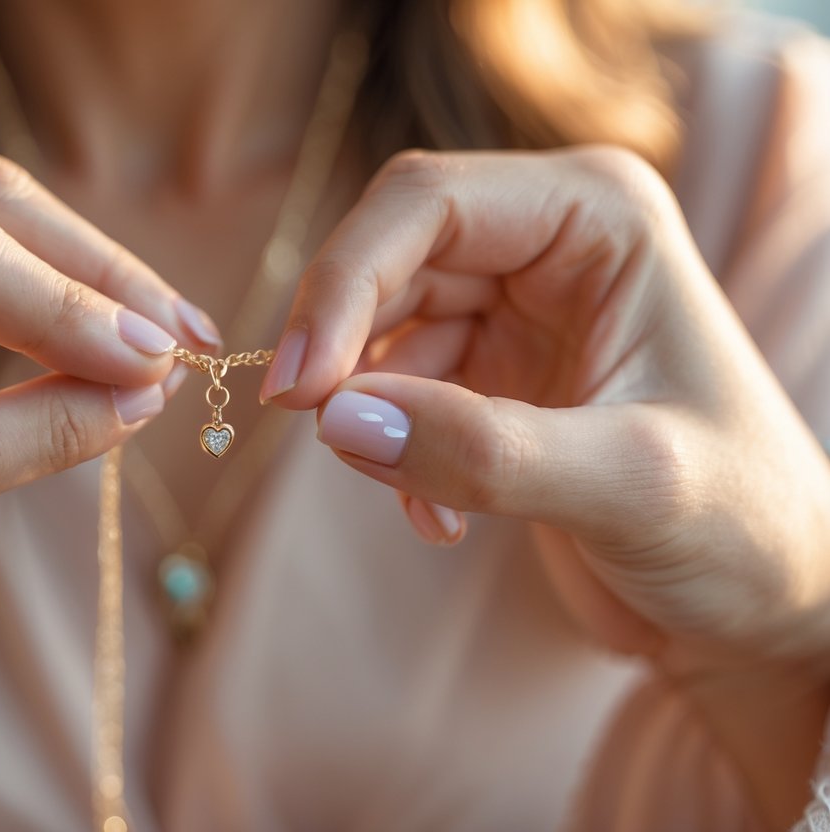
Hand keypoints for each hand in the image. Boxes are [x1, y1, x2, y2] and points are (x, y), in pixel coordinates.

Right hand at [263, 147, 829, 821]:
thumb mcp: (628, 487)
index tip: (298, 387)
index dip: (344, 283)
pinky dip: (395, 453)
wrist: (765, 600)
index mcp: (600, 218)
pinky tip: (441, 519)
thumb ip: (483, 450)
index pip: (427, 205)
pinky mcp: (490, 374)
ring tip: (423, 500)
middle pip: (388, 259)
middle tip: (315, 430)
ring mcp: (515, 309)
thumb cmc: (743, 529)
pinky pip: (395, 392)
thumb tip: (335, 420)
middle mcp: (549, 244)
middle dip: (341, 348)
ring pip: (380, 330)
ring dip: (372, 415)